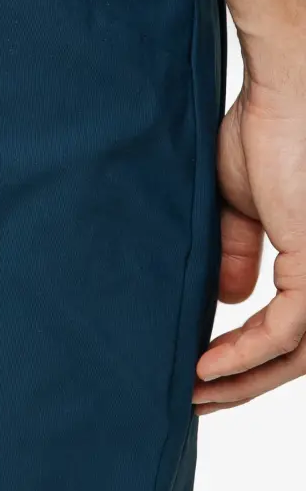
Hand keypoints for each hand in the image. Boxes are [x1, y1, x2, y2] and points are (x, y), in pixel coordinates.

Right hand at [193, 69, 305, 413]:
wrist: (285, 90)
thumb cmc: (264, 128)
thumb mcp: (240, 202)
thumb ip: (238, 251)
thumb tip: (228, 299)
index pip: (289, 327)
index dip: (246, 356)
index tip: (199, 369)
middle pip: (296, 354)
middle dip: (244, 383)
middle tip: (195, 399)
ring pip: (296, 352)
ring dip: (243, 380)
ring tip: (194, 392)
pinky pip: (286, 331)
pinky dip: (244, 354)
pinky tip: (208, 365)